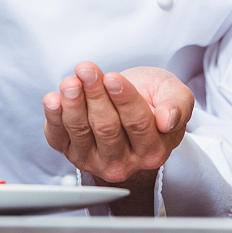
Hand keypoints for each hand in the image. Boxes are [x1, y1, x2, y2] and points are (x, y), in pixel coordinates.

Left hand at [42, 62, 193, 213]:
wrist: (129, 110)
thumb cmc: (153, 99)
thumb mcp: (175, 94)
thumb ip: (179, 106)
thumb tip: (168, 120)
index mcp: (153, 150)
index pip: (137, 124)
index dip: (123, 99)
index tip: (112, 77)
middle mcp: (124, 162)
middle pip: (106, 127)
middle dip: (95, 95)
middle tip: (87, 70)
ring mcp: (94, 160)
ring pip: (81, 132)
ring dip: (73, 103)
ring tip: (70, 81)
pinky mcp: (71, 153)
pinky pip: (58, 138)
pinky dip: (53, 117)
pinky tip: (53, 99)